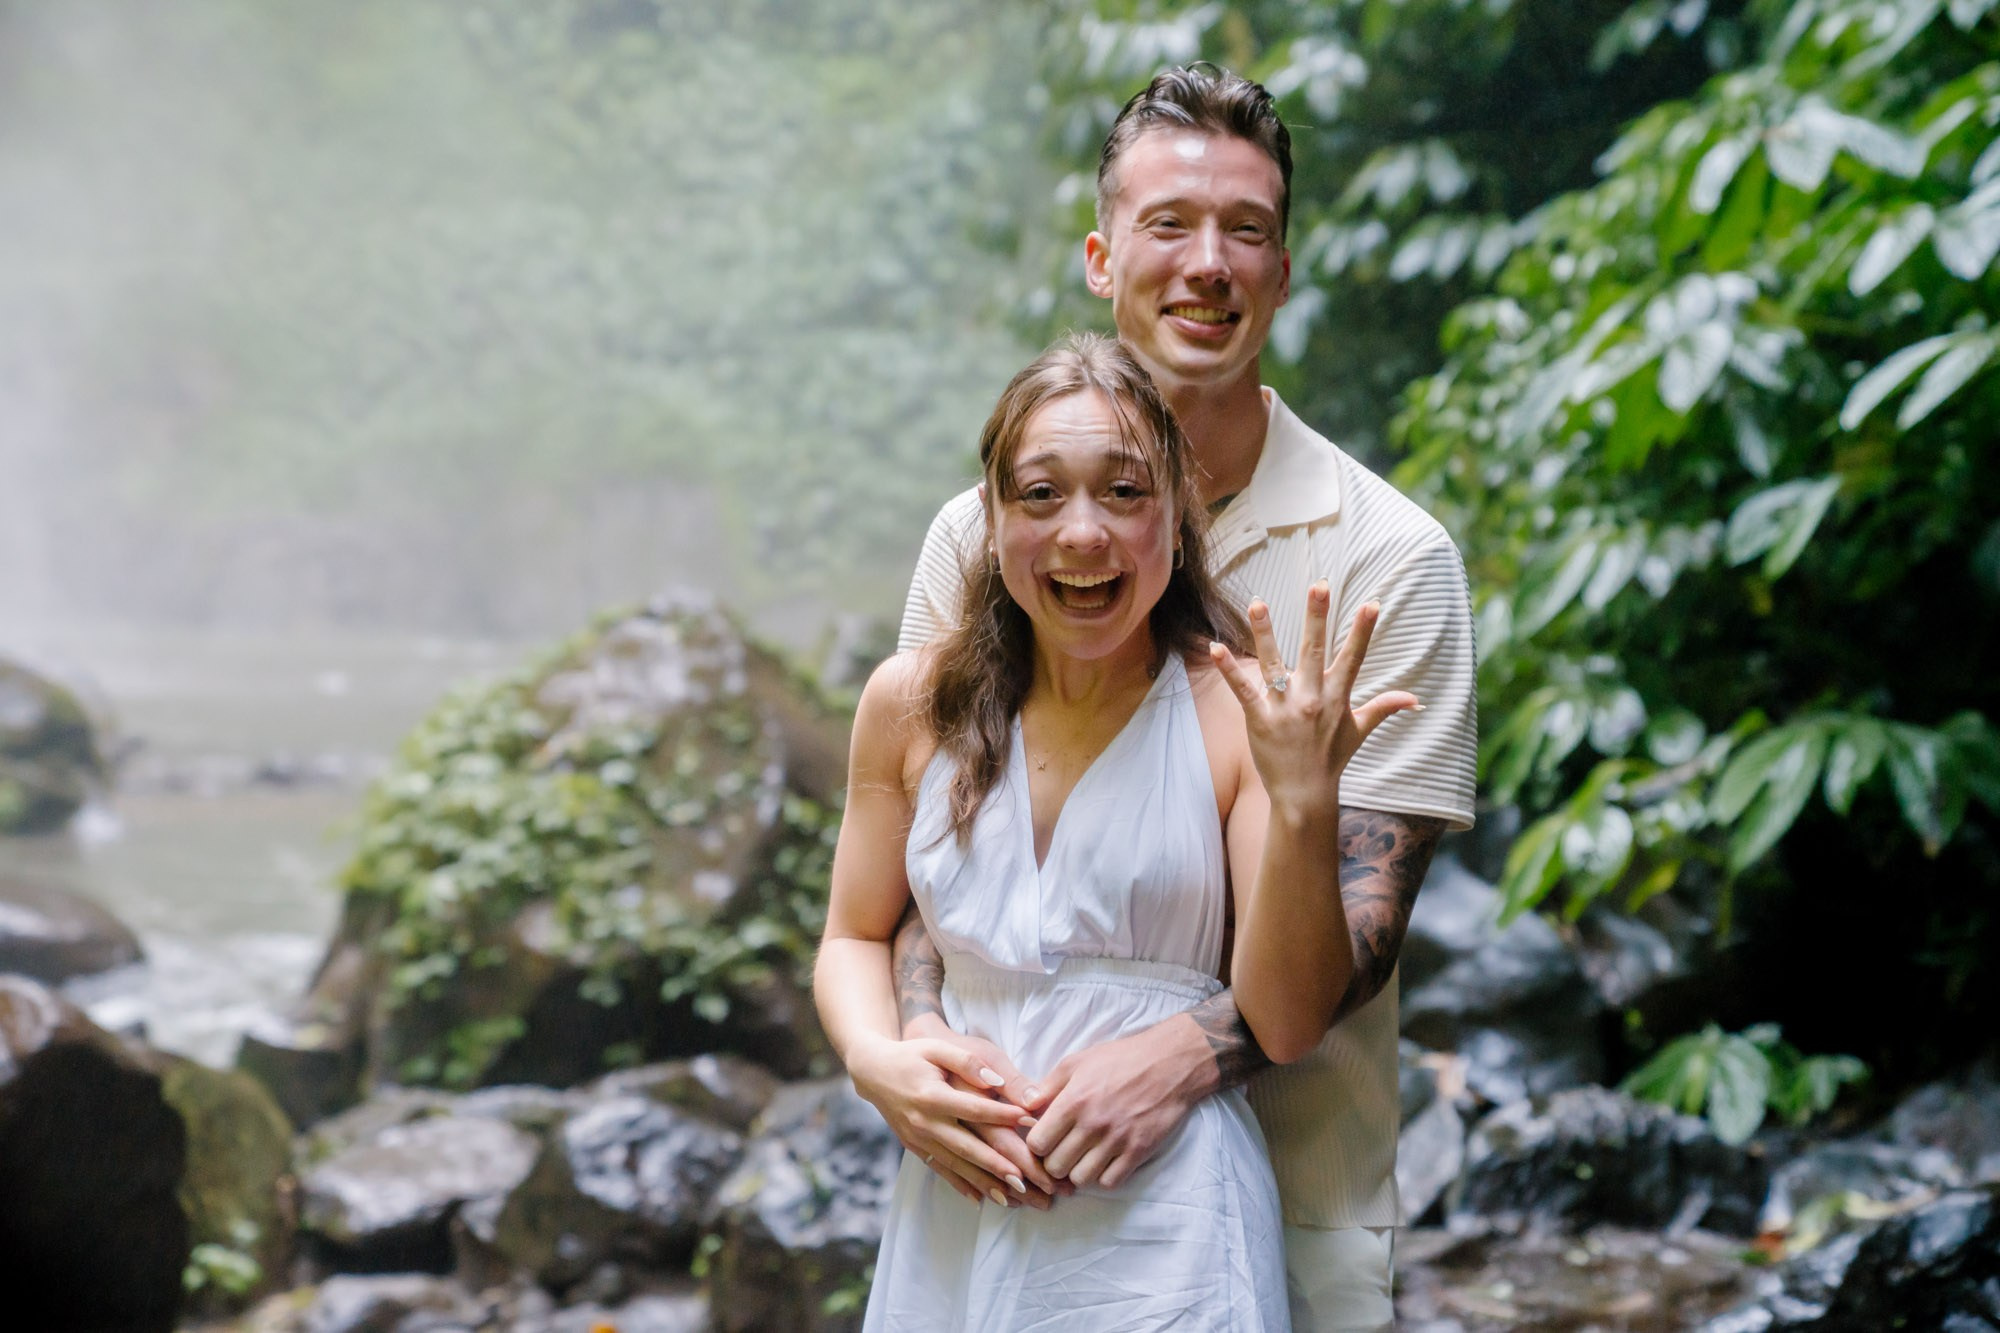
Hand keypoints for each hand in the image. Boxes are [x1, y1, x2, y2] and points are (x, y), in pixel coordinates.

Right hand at [844, 1032, 1038, 1206]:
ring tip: (1009, 1197)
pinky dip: (960, 1185)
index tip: (1030, 1122)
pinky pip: (939, 1169)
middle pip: (966, 1147)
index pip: (974, 1109)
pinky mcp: (914, 1147)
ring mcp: (917, 1139)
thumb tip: (995, 1081)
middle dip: (995, 1165)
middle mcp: (924, 1122)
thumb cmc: (911, 1056)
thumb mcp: (937, 1049)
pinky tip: (979, 1199)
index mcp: (932, 1095)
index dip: (1003, 1115)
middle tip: (1024, 1180)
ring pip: (955, 1165)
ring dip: (982, 1182)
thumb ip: (966, 1062)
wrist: (873, 1072)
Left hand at [1023, 1015, 1215, 1189]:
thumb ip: (1047, 1086)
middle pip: (1055, 1166)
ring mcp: (1117, 1140)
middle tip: (1063, 1150)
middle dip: (1054, 1161)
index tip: (1045, 1138)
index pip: (1037, 1143)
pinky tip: (1105, 1160)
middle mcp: (1093, 1124)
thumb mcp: (1077, 1062)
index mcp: (1074, 1100)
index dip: (1037, 1144)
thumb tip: (1024, 1107)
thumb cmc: (1121, 1059)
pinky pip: (1109, 1182)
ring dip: (1078, 1171)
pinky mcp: (1139, 1151)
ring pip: (1080, 1179)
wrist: (1170, 1063)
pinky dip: (1103, 1176)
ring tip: (1083, 1156)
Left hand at [1210, 585, 1418, 810]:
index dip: (1363, 631)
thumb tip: (1415, 699)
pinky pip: (1242, 690)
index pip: (1353, 658)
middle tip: (1320, 585)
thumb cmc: (1332, 760)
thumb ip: (1383, 708)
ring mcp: (1285, 708)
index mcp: (1337, 697)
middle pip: (1315, 650)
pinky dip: (1229, 669)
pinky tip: (1216, 647)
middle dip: (1317, 616)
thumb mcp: (1360, 731)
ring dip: (1264, 632)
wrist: (1305, 795)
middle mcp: (1312, 698)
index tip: (1372, 603)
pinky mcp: (1259, 719)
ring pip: (1274, 663)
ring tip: (1258, 602)